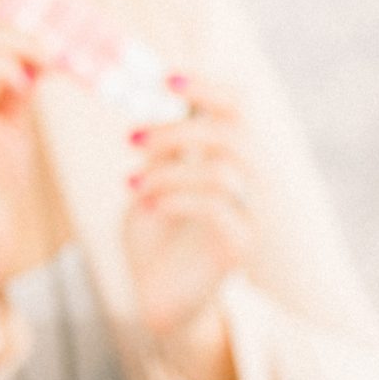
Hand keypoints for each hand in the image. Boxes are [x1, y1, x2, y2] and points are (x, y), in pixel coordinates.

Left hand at [122, 75, 254, 379]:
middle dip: (181, 129)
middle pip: (236, 133)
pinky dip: (178, 199)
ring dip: (171, 169)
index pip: (236, 109)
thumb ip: (153, 155)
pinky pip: (219, 209)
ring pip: (227, 171)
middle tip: (133, 139)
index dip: (208, 87)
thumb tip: (148, 111)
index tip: (167, 78)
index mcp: (222, 160)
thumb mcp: (144, 186)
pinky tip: (148, 206)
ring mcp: (246, 214)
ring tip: (132, 182)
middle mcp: (243, 183)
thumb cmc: (153, 241)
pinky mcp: (238, 245)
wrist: (160, 301)